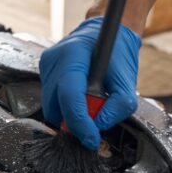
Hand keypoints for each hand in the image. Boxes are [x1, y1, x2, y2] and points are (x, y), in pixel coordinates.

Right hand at [39, 17, 141, 149]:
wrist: (104, 34)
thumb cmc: (116, 53)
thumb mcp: (127, 80)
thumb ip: (119, 105)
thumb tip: (100, 125)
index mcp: (73, 54)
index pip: (70, 96)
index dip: (80, 122)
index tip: (91, 138)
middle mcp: (54, 59)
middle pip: (55, 107)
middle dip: (73, 121)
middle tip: (94, 122)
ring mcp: (46, 66)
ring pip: (51, 107)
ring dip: (69, 114)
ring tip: (89, 104)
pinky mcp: (44, 73)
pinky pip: (51, 101)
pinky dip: (66, 106)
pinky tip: (80, 97)